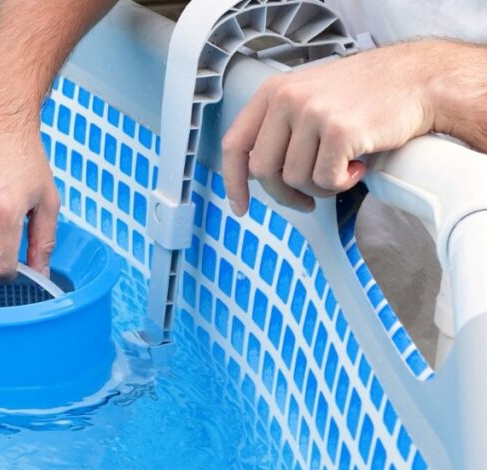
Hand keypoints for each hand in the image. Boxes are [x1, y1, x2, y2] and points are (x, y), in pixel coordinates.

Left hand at [222, 41, 450, 216]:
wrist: (417, 81)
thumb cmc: (366, 95)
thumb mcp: (310, 97)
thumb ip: (280, 127)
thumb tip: (256, 172)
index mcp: (273, 92)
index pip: (235, 145)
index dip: (234, 182)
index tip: (241, 207)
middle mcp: (287, 99)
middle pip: (263, 171)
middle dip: (284, 194)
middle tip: (308, 200)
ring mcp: (312, 114)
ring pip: (296, 179)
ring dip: (321, 186)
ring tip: (344, 168)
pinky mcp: (339, 131)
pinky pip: (326, 180)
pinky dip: (343, 183)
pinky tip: (359, 165)